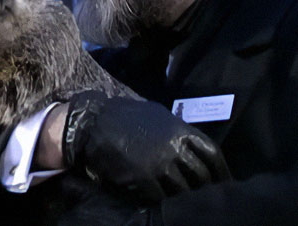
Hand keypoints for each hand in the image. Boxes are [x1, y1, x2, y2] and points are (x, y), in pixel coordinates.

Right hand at [63, 91, 230, 203]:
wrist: (92, 122)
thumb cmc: (123, 115)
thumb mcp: (156, 114)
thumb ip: (177, 127)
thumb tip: (192, 142)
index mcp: (180, 130)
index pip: (212, 154)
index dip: (222, 170)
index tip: (224, 181)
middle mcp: (174, 147)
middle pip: (201, 176)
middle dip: (205, 188)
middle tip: (205, 197)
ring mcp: (159, 164)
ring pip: (183, 190)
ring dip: (184, 197)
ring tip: (184, 202)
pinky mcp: (143, 178)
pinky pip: (161, 197)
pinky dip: (163, 201)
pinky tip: (162, 202)